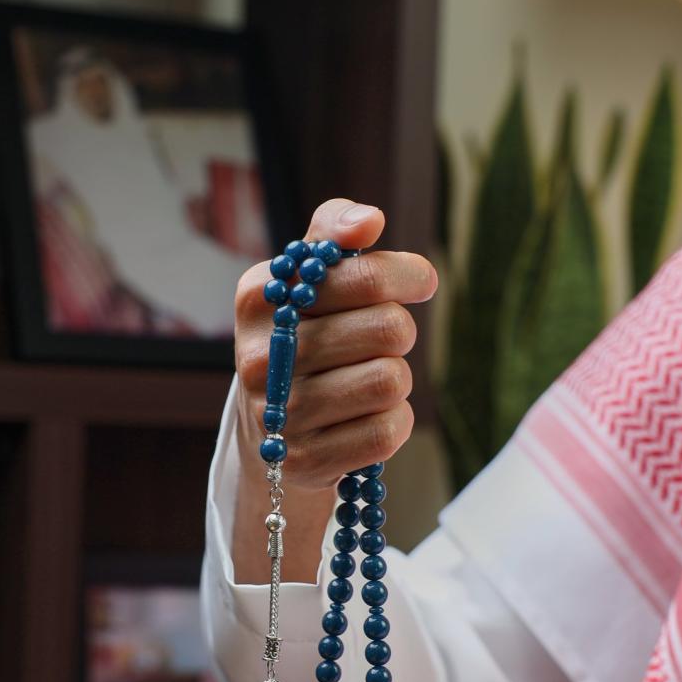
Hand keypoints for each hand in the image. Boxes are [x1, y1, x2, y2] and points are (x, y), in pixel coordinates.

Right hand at [234, 198, 437, 488]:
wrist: (268, 425)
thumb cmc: (303, 335)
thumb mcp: (305, 277)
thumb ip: (332, 233)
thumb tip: (369, 221)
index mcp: (259, 298)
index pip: (365, 277)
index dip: (408, 275)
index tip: (422, 281)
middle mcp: (261, 357)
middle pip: (389, 329)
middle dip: (398, 332)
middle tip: (380, 340)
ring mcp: (281, 415)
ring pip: (391, 382)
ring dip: (396, 379)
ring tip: (367, 378)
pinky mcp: (306, 460)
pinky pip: (386, 431)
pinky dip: (393, 422)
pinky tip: (366, 416)